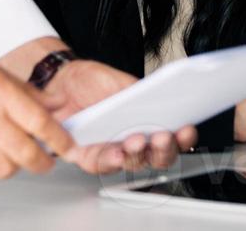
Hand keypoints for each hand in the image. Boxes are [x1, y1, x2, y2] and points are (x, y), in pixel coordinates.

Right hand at [0, 0, 74, 183]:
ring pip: (2, 169)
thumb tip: (54, 104)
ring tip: (8, 156)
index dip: (59, 140)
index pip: (40, 123)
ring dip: (11, 166)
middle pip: (26, 153)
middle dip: (41, 161)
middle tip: (43, 160)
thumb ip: (26, 90)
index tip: (66, 147)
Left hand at [38, 59, 196, 172]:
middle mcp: (132, 141)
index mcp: (145, 124)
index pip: (172, 138)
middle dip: (164, 150)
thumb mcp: (120, 82)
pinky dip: (112, 160)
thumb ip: (141, 94)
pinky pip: (102, 165)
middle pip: (157, 157)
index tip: (187, 128)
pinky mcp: (88, 156)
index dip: (183, 138)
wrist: (59, 80)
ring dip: (138, 154)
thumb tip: (164, 98)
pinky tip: (117, 151)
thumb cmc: (90, 82)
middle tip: (165, 136)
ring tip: (138, 139)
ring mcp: (112, 151)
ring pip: (133, 164)